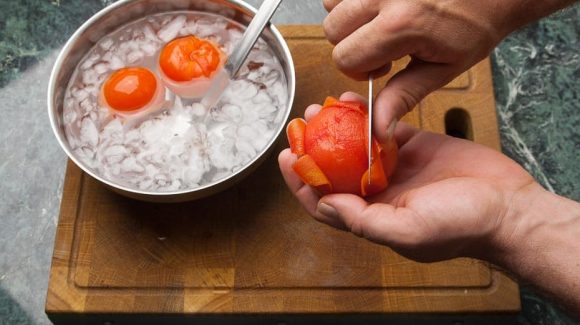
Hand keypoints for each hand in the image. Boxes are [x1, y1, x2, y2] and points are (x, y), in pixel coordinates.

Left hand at [278, 92, 535, 261]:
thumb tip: (325, 202)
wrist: (508, 207)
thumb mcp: (407, 231)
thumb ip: (363, 221)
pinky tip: (353, 103)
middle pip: (334, 169)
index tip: (288, 158)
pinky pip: (382, 128)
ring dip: (336, 128)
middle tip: (301, 126)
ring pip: (354, 146)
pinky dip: (366, 116)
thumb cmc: (461, 227)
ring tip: (320, 108)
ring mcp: (394, 168)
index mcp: (371, 217)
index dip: (301, 182)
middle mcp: (377, 193)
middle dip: (313, 148)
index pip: (323, 201)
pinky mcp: (412, 146)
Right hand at [322, 0, 575, 142]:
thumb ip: (403, 96)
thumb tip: (377, 129)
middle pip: (332, 29)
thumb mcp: (442, 69)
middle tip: (383, 42)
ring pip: (332, 3)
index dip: (360, 69)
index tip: (385, 64)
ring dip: (350, 17)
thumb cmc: (473, 26)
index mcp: (400, 25)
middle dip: (352, 43)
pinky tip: (381, 5)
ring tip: (381, 20)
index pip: (344, 57)